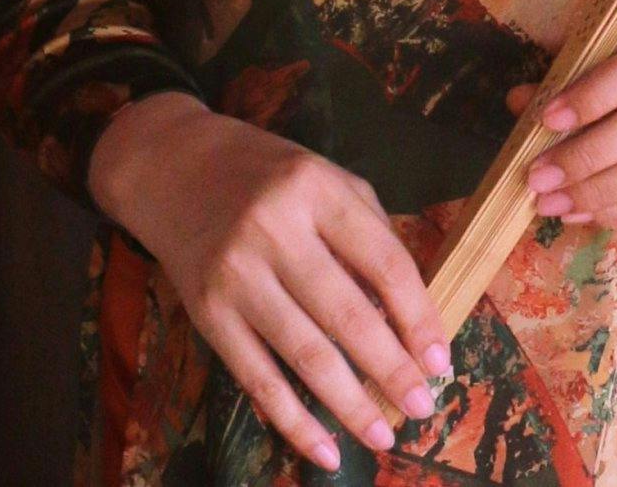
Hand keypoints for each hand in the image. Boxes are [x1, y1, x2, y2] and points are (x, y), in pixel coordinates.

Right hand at [88, 90, 453, 476]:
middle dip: (391, 369)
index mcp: (318, 189)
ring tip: (382, 437)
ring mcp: (237, 276)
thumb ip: (368, 233)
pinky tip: (324, 450)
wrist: (175, 167)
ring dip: (349, 405)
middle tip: (423, 407)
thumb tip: (408, 313)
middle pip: (347, 314)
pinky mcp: (207, 315)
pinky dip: (293, 422)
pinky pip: (257, 379)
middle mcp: (277, 231)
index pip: (383, 261)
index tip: (441, 360)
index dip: (417, 316)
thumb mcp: (325, 179)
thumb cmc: (267, 175)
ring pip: (305, 354)